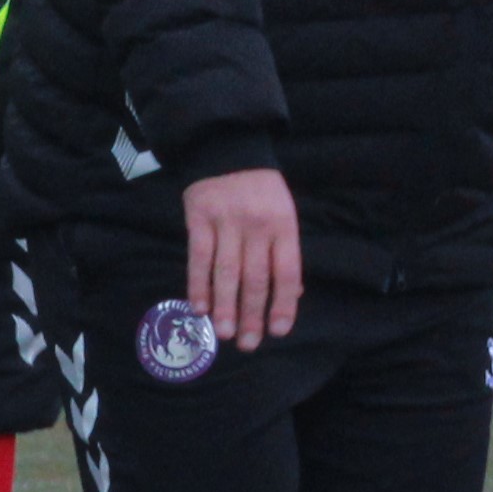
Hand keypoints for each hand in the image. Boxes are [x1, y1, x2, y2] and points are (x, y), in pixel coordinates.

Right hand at [183, 166, 301, 348]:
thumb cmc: (261, 190)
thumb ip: (285, 252)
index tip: (277, 332)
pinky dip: (198, 285)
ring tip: (224, 333)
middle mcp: (257, 226)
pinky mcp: (199, 218)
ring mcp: (227, 222)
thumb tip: (293, 294)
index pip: (287, 272)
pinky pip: (199, 257)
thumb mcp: (284, 213)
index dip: (283, 304)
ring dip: (224, 306)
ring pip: (226, 272)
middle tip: (248, 344)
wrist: (228, 147)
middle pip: (256, 278)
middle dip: (252, 315)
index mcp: (284, 226)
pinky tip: (199, 307)